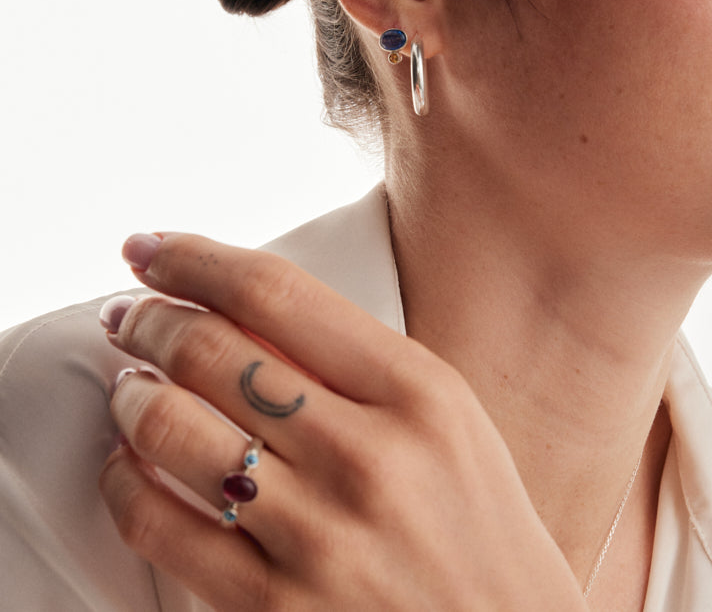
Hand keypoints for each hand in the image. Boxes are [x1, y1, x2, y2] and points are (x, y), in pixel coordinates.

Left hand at [99, 233, 587, 610]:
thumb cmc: (476, 520)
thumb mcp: (445, 417)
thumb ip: (356, 362)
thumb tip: (241, 311)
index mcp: (417, 392)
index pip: (277, 292)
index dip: (195, 259)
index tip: (151, 248)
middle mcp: (367, 456)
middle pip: (213, 350)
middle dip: (147, 317)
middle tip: (126, 312)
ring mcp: (318, 537)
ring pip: (171, 428)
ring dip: (130, 393)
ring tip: (129, 383)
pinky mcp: (273, 609)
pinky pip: (158, 526)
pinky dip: (122, 481)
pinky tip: (128, 464)